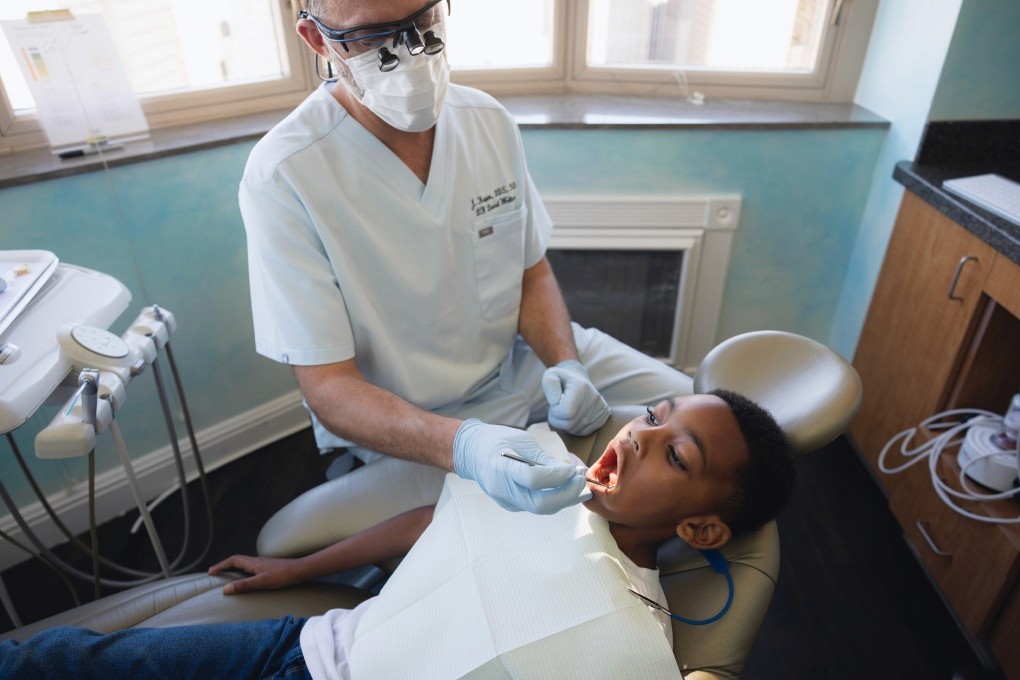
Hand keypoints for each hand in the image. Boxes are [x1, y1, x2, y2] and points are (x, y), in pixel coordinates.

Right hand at [208, 554, 305, 594]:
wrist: (300, 570)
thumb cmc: (282, 576)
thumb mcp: (261, 582)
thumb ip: (243, 585)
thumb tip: (225, 589)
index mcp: (253, 563)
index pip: (232, 560)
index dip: (220, 565)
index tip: (210, 572)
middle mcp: (256, 561)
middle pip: (236, 560)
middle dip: (224, 566)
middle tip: (215, 573)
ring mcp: (262, 564)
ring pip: (244, 564)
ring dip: (233, 568)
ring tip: (226, 576)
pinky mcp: (268, 568)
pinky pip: (250, 568)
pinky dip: (242, 571)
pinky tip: (246, 578)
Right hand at [452, 419, 587, 513]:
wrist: (471, 453)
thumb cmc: (496, 441)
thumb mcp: (521, 441)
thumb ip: (543, 459)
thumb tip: (570, 472)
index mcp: (501, 468)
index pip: (533, 479)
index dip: (557, 476)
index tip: (572, 469)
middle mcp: (502, 490)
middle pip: (540, 504)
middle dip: (567, 495)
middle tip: (581, 482)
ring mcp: (506, 500)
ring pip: (541, 508)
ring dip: (564, 499)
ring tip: (579, 486)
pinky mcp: (511, 505)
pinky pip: (536, 506)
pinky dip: (554, 499)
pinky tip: (565, 488)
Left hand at [541, 359, 609, 435]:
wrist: (577, 378)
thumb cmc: (560, 379)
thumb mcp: (550, 375)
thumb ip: (549, 385)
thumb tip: (556, 402)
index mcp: (581, 387)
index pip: (565, 412)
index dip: (554, 412)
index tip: (553, 404)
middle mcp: (594, 398)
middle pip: (570, 424)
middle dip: (558, 420)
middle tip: (557, 409)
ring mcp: (601, 408)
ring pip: (576, 430)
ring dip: (565, 424)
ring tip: (565, 412)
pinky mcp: (603, 416)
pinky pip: (584, 432)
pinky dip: (575, 428)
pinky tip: (573, 417)